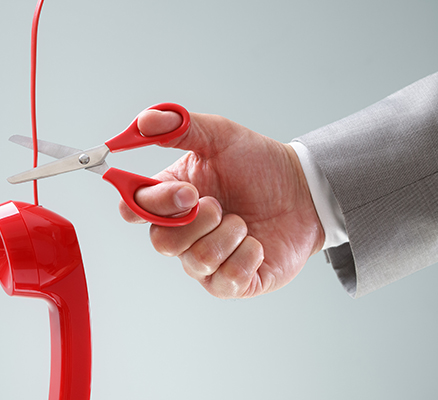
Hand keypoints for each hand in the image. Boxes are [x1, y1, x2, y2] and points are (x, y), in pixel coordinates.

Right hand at [119, 109, 324, 297]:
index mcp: (170, 198)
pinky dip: (246, 257)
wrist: (303, 191)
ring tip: (244, 221)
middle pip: (161, 243)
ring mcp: (206, 261)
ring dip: (227, 236)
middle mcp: (182, 233)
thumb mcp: (220, 135)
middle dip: (196, 222)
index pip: (134, 210)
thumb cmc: (258, 165)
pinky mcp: (232, 282)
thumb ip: (178, 126)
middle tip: (219, 204)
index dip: (151, 206)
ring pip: (196, 261)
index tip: (185, 192)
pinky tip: (256, 243)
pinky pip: (226, 280)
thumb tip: (143, 122)